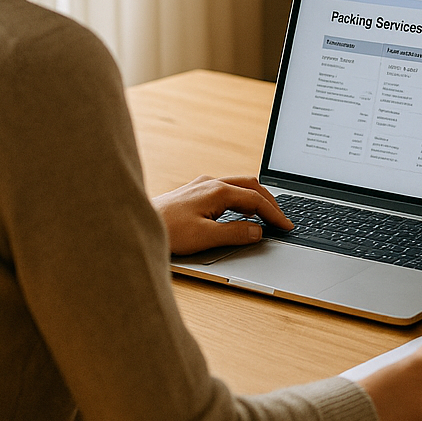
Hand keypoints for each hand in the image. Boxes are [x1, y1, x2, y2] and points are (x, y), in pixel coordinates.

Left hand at [151, 175, 292, 255]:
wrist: (135, 223)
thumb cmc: (167, 230)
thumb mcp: (205, 237)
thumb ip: (235, 233)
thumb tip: (257, 231)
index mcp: (217, 191)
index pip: (255, 199)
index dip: (274, 214)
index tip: (286, 226)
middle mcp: (211, 183)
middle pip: (250, 186)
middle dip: (269, 201)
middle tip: (280, 218)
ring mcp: (201, 186)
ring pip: (238, 185)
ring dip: (255, 198)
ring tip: (265, 215)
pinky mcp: (193, 192)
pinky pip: (226, 190)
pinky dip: (241, 199)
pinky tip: (238, 212)